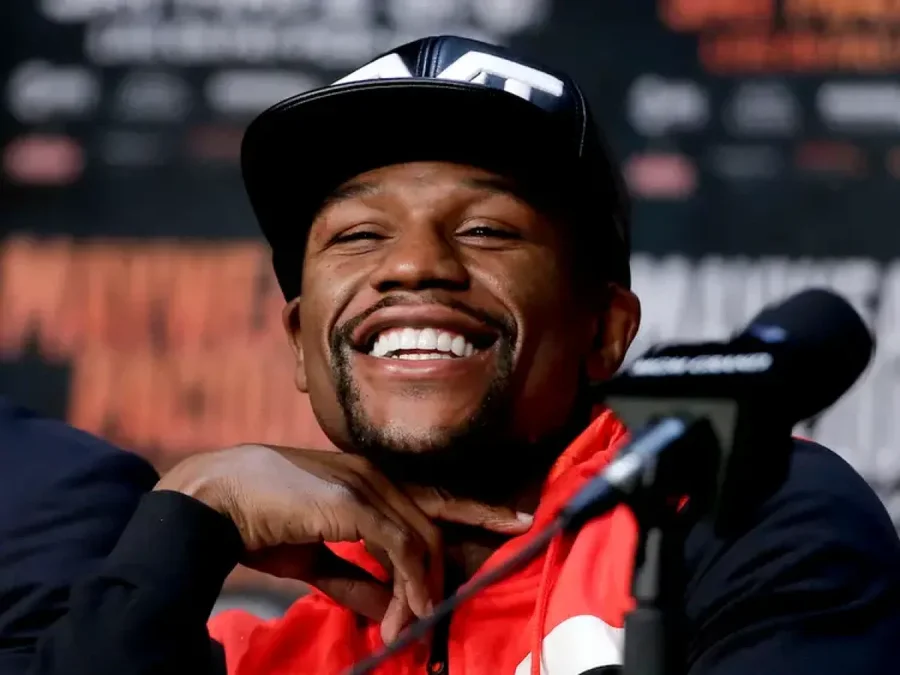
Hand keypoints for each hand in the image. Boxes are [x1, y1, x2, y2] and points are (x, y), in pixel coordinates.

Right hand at [156, 445, 531, 641]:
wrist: (214, 499)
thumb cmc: (259, 520)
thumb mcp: (315, 557)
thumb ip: (354, 579)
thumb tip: (391, 608)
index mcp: (366, 479)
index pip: (432, 494)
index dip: (473, 508)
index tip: (512, 520)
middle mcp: (373, 475)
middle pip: (435, 516)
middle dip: (456, 556)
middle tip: (456, 595)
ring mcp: (365, 483)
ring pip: (421, 537)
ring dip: (421, 588)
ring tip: (411, 627)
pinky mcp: (354, 501)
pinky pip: (399, 546)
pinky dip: (408, 582)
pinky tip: (406, 613)